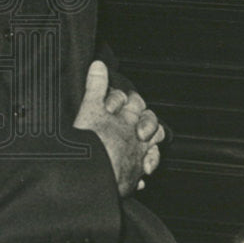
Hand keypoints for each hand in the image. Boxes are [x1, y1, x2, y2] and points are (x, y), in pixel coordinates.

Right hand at [73, 61, 160, 197]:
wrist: (93, 176)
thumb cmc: (92, 142)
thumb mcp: (90, 108)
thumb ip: (96, 86)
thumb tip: (99, 64)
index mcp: (128, 119)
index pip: (136, 103)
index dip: (127, 100)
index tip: (114, 103)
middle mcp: (137, 138)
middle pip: (151, 124)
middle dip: (145, 121)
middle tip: (133, 122)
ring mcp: (138, 158)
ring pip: (153, 147)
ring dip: (149, 144)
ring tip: (141, 143)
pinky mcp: (134, 178)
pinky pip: (145, 170)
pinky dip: (143, 168)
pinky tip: (139, 171)